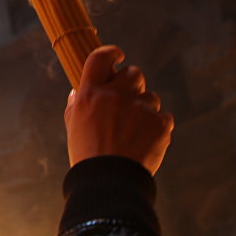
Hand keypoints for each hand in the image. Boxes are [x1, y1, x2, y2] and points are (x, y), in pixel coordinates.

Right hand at [65, 45, 173, 174]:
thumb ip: (77, 103)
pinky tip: (144, 141)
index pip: (100, 57)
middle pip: (133, 73)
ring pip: (150, 96)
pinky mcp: (160, 123)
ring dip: (144, 108)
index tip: (118, 56)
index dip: (111, 53)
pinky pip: (162, 116)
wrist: (110, 182)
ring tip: (133, 131)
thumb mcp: (73, 125)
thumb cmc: (87, 154)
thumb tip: (79, 90)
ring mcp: (140, 108)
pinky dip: (156, 126)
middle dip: (132, 84)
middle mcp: (116, 95)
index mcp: (91, 93)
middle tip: (126, 102)